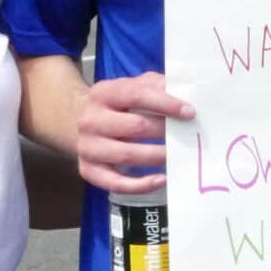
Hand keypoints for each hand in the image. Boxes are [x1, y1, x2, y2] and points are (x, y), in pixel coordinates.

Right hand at [77, 71, 191, 193]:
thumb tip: (186, 95)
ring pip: (127, 155)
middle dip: (165, 132)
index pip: (136, 95)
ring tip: (179, 156)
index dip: (165, 104)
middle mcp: (90, 120)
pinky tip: (162, 179)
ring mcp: (87, 147)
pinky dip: (141, 184)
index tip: (190, 113)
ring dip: (157, 156)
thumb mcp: (134, 86)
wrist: (80, 120)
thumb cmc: (118, 104)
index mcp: (103, 93)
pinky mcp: (88, 170)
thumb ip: (157, 86)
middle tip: (189, 136)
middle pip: (135, 127)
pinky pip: (116, 183)